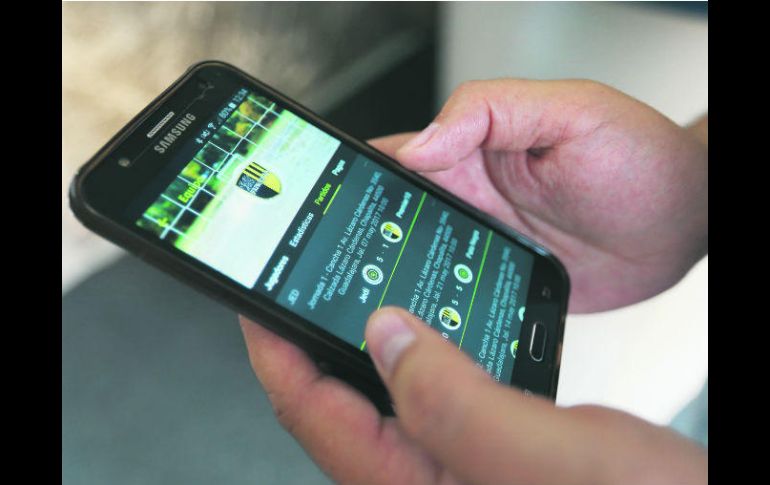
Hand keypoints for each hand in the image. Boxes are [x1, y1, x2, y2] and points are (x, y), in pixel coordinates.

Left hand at [240, 308, 706, 484]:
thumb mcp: (539, 453)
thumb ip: (449, 398)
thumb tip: (384, 334)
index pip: (310, 410)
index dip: (274, 348)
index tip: (258, 296)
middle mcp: (423, 478)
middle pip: (332, 404)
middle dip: (309, 340)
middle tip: (297, 287)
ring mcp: (451, 467)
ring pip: (379, 397)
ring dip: (359, 344)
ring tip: (347, 298)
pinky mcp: (481, 452)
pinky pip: (427, 395)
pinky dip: (417, 354)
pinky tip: (428, 329)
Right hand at [370, 80, 707, 312]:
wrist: (683, 223)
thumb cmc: (639, 161)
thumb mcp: (570, 111)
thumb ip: (492, 110)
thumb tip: (419, 142)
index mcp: (473, 148)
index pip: (396, 157)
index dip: (357, 177)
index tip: (324, 200)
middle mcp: (470, 195)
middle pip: (393, 217)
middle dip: (362, 239)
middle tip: (337, 266)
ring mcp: (483, 241)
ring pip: (415, 260)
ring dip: (391, 279)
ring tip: (365, 304)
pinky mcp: (500, 280)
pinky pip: (454, 294)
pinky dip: (433, 308)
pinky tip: (421, 326)